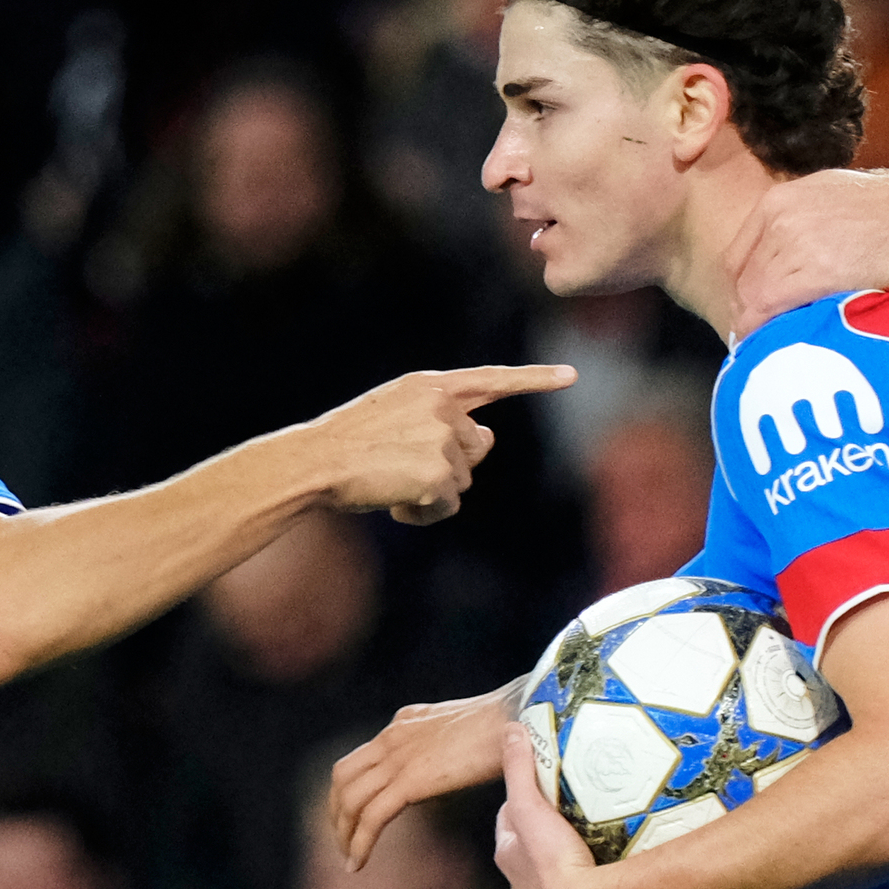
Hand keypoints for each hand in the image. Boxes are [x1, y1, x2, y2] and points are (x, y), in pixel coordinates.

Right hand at [309, 365, 574, 524]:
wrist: (317, 461)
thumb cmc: (349, 442)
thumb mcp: (396, 412)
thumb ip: (442, 418)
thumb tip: (488, 435)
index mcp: (429, 385)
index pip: (492, 379)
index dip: (534, 379)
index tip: (571, 375)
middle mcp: (442, 406)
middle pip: (477, 447)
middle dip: (451, 464)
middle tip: (402, 467)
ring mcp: (442, 439)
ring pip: (462, 480)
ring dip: (432, 491)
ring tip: (391, 482)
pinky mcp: (440, 475)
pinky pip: (448, 505)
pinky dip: (425, 512)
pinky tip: (395, 502)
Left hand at [330, 679, 520, 867]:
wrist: (517, 717)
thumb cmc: (504, 727)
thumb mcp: (459, 732)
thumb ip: (441, 748)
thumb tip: (443, 768)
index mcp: (403, 725)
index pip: (360, 758)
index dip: (349, 790)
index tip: (354, 817)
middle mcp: (392, 737)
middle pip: (342, 777)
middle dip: (336, 812)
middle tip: (343, 841)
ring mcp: (398, 757)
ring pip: (351, 799)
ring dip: (344, 833)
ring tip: (348, 859)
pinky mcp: (411, 779)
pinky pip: (372, 817)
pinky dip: (360, 843)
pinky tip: (358, 863)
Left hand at [493, 727, 610, 888]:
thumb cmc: (550, 859)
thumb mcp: (529, 805)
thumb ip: (519, 768)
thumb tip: (511, 730)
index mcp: (508, 856)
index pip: (511, 817)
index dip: (522, 796)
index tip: (540, 781)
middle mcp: (524, 883)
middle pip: (534, 842)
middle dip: (548, 825)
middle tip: (571, 803)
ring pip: (558, 865)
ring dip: (570, 849)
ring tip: (594, 828)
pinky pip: (583, 882)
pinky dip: (590, 869)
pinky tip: (609, 860)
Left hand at [727, 170, 888, 335]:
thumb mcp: (842, 205)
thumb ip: (809, 229)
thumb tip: (796, 270)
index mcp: (782, 198)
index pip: (738, 256)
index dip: (744, 293)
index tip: (755, 319)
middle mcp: (780, 215)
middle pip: (740, 279)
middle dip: (749, 315)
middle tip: (764, 345)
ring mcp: (793, 240)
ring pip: (752, 298)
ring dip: (760, 330)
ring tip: (776, 354)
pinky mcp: (812, 269)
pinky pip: (768, 310)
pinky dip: (768, 334)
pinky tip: (782, 350)